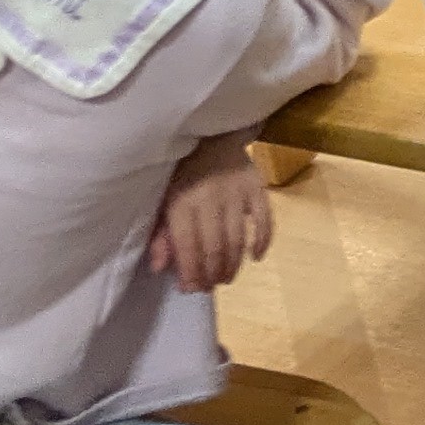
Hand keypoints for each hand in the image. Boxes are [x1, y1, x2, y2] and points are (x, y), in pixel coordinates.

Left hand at [145, 136, 272, 290]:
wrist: (211, 135)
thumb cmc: (181, 172)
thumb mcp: (162, 199)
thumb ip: (160, 233)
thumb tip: (159, 267)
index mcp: (181, 202)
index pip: (188, 247)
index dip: (191, 272)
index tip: (192, 288)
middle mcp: (210, 198)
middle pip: (214, 247)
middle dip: (212, 273)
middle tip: (211, 286)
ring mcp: (237, 192)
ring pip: (237, 239)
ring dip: (233, 264)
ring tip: (227, 278)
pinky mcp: (257, 186)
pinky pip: (265, 219)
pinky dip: (263, 241)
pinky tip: (256, 257)